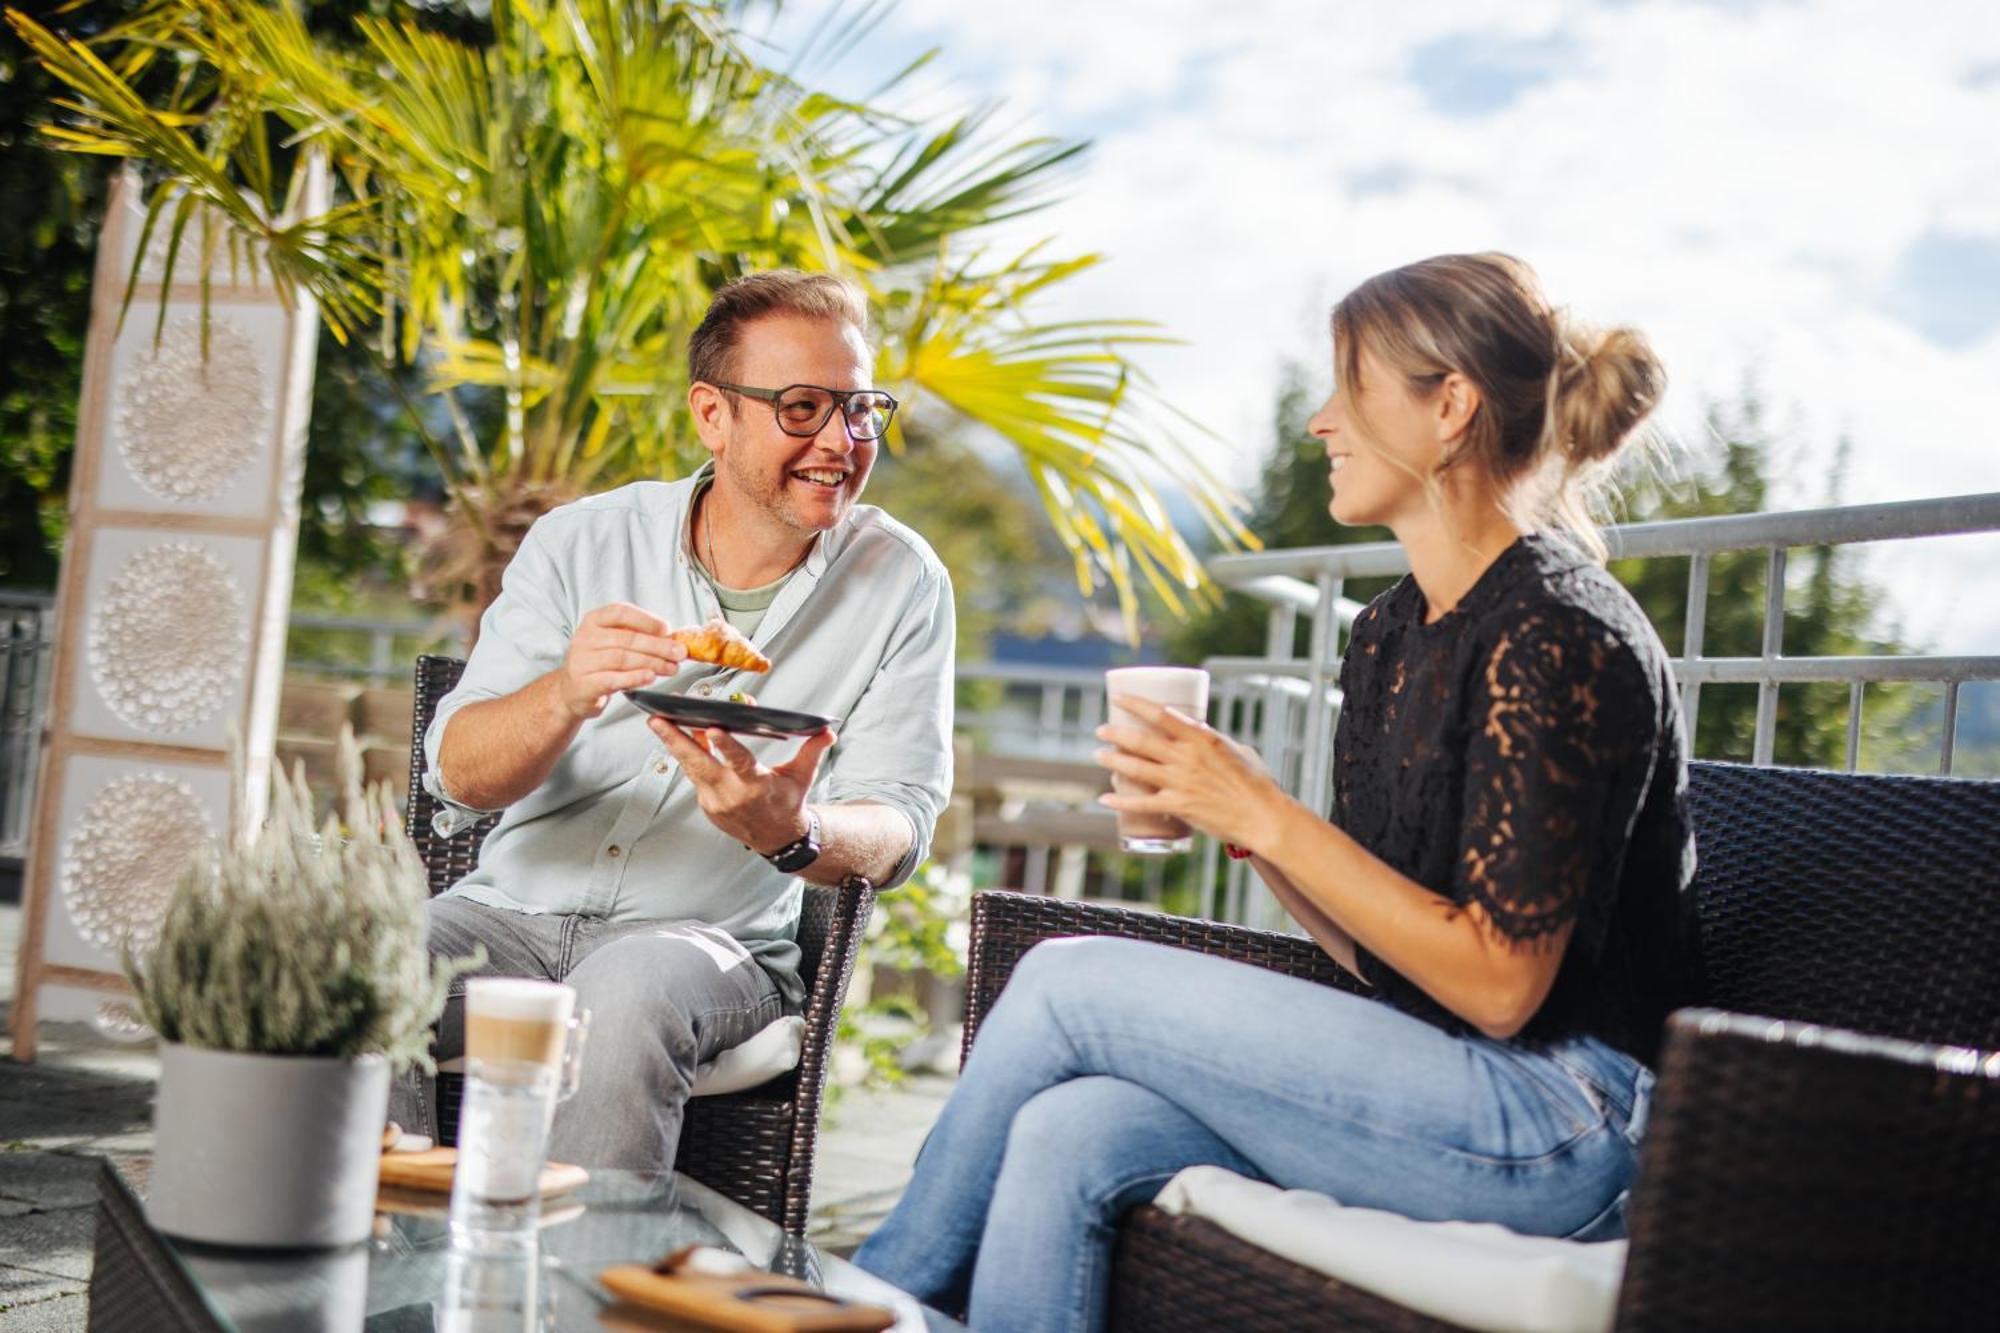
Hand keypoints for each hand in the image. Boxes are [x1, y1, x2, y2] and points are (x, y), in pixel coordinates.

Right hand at [558, 603, 688, 720]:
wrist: (572, 691)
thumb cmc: (599, 664)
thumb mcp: (613, 643)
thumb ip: (638, 637)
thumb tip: (672, 638)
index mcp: (594, 620)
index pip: (621, 612)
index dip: (646, 620)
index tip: (667, 629)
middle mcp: (585, 638)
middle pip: (626, 639)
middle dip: (658, 646)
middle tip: (678, 652)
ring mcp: (582, 661)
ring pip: (622, 658)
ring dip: (652, 663)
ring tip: (671, 668)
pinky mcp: (584, 683)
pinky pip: (613, 679)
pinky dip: (634, 678)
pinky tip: (649, 677)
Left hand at [650, 718, 837, 853]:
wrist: (777, 838)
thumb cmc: (789, 802)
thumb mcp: (803, 777)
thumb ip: (812, 752)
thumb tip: (829, 732)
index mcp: (756, 785)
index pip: (738, 762)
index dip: (725, 745)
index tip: (712, 728)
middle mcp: (731, 794)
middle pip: (698, 764)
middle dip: (676, 740)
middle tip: (657, 719)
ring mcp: (715, 802)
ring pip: (690, 768)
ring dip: (674, 744)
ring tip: (658, 721)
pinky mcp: (707, 805)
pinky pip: (695, 776)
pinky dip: (688, 757)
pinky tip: (679, 736)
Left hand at [1095, 695, 1288, 851]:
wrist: (1263, 816)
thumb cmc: (1256, 782)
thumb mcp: (1237, 749)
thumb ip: (1213, 741)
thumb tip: (1199, 735)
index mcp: (1201, 738)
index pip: (1161, 714)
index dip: (1135, 704)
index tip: (1118, 697)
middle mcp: (1187, 757)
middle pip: (1141, 740)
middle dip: (1115, 733)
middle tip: (1101, 730)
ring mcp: (1180, 782)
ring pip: (1136, 768)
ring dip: (1113, 760)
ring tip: (1098, 755)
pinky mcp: (1179, 806)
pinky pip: (1142, 803)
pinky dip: (1120, 800)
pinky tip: (1105, 798)